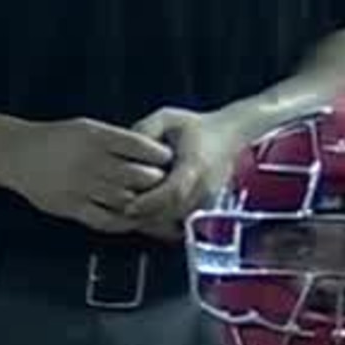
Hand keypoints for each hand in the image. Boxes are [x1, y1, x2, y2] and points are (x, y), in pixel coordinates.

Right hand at [0, 118, 173, 234]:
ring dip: (144, 203)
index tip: (169, 158)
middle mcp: (90, 161)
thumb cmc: (55, 139)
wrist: (17, 154)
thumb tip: (150, 152)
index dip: (159, 155)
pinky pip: (106, 220)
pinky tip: (133, 219)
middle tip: (167, 184)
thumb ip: (115, 140)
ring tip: (155, 202)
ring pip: (125, 200)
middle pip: (137, 176)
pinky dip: (124, 222)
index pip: (139, 146)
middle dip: (157, 181)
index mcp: (95, 137)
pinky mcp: (72, 207)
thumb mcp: (86, 128)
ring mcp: (81, 186)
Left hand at [115, 105, 253, 240]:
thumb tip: (125, 147)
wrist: (226, 137)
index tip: (128, 206)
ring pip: (174, 223)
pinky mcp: (205, 212)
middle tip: (119, 212)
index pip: (174, 191)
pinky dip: (160, 226)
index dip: (151, 202)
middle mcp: (205, 187)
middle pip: (171, 213)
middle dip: (144, 216)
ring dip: (150, 223)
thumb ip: (145, 130)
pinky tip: (144, 215)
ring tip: (128, 213)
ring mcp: (208, 202)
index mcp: (196, 164)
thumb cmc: (192, 127)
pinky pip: (179, 226)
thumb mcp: (167, 118)